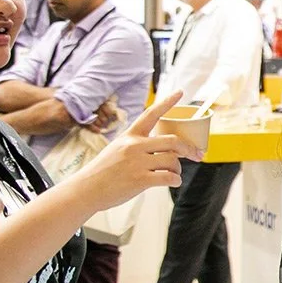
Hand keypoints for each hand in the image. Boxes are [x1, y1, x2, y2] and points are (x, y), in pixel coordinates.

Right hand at [72, 93, 200, 210]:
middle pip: (172, 141)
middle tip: (196, 155)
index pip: (151, 114)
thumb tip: (164, 150)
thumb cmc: (102, 172)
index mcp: (129, 137)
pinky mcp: (140, 180)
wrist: (85, 190)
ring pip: (172, 160)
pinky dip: (175, 180)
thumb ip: (138, 146)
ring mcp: (137, 163)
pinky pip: (168, 177)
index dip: (167, 102)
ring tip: (173, 174)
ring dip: (178, 169)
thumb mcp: (117, 150)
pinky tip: (173, 181)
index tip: (180, 92)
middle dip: (188, 149)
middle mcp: (134, 146)